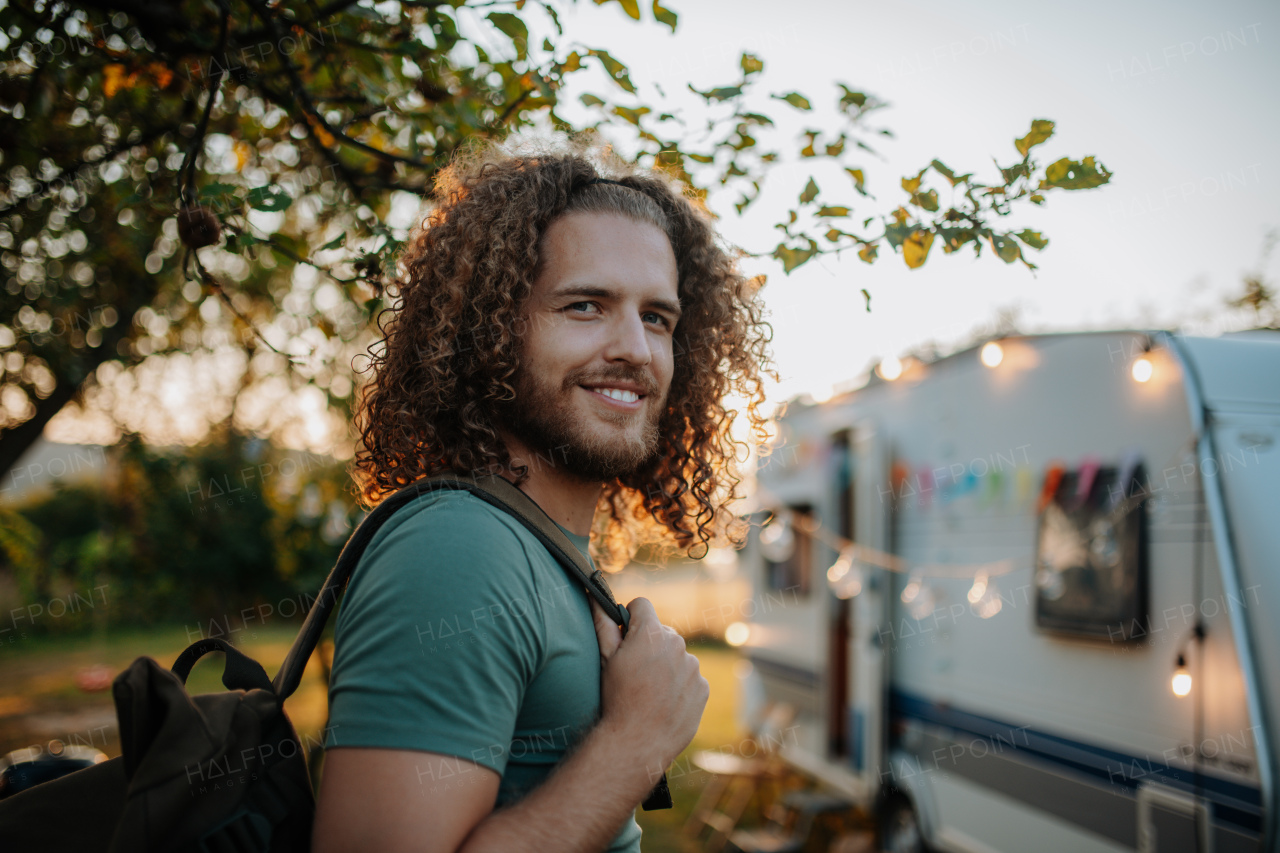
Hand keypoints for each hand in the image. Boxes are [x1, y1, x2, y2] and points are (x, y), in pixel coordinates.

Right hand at [590, 597, 708, 772]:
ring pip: (677, 656)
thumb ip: (603, 622)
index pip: (642, 605)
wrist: (638, 742)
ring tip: (649, 691)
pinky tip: (664, 702)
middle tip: (635, 671)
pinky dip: (679, 685)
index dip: (630, 617)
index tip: (625, 635)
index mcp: (651, 632)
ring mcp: (693, 666)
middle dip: (649, 644)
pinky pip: (690, 678)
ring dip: (665, 665)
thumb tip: (593, 596)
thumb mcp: (605, 658)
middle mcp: (677, 644)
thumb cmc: (617, 697)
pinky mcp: (703, 687)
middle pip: (661, 633)